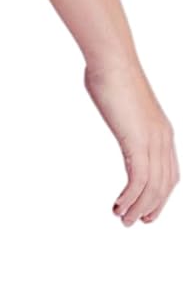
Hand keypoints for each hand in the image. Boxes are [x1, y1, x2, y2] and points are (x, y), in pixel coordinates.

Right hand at [83, 58, 179, 225]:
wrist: (112, 60)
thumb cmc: (112, 74)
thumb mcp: (124, 103)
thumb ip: (126, 116)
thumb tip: (118, 113)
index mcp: (162, 131)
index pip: (170, 173)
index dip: (161, 196)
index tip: (146, 210)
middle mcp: (163, 138)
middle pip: (164, 184)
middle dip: (151, 207)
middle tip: (134, 222)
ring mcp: (152, 140)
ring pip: (152, 186)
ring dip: (137, 207)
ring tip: (122, 219)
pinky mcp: (138, 140)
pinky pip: (139, 179)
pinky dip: (130, 197)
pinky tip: (118, 204)